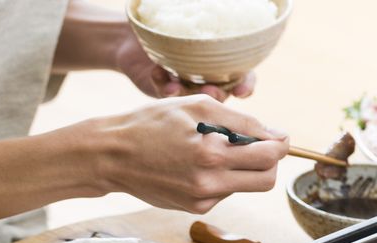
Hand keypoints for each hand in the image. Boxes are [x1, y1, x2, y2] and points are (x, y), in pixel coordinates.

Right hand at [93, 96, 286, 213]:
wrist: (110, 155)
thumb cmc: (150, 123)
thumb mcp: (196, 107)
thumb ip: (242, 122)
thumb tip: (277, 136)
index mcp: (212, 154)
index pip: (269, 157)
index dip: (280, 145)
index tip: (278, 137)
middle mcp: (210, 182)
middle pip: (266, 179)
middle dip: (269, 162)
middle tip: (257, 145)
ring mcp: (203, 199)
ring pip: (246, 187)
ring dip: (243, 168)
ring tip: (215, 149)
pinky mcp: (196, 208)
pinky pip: (225, 193)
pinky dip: (223, 178)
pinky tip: (199, 164)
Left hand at [114, 31, 254, 100]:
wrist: (130, 39)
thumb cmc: (165, 24)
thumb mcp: (188, 23)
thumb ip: (203, 25)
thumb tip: (217, 7)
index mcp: (222, 64)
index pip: (243, 78)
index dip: (246, 86)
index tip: (241, 91)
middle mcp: (208, 79)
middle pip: (221, 93)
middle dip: (217, 95)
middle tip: (210, 91)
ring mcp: (188, 88)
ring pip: (195, 99)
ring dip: (189, 95)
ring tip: (177, 88)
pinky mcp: (168, 93)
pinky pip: (168, 94)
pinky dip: (163, 85)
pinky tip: (157, 73)